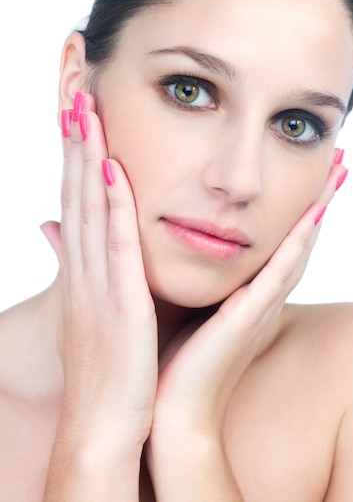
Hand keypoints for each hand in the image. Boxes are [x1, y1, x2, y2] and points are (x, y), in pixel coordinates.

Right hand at [43, 92, 157, 444]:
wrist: (107, 422)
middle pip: (77, 190)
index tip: (79, 110)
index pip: (79, 198)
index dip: (76, 152)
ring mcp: (98, 282)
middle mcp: (86, 267)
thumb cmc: (111, 366)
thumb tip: (77, 246)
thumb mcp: (98, 313)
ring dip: (88, 156)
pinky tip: (112, 168)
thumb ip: (93, 274)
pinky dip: (111, 204)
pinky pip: (114, 245)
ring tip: (87, 108)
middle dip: (76, 139)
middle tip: (76, 88)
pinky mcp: (118, 302)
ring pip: (90, 206)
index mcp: (86, 268)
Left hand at [149, 162, 346, 438]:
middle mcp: (261, 297)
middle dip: (318, 200)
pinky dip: (297, 245)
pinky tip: (311, 216)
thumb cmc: (177, 360)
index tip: (312, 174)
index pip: (279, 242)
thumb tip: (177, 246)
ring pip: (296, 249)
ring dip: (316, 211)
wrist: (174, 412)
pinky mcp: (249, 319)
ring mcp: (260, 307)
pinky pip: (279, 275)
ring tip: (335, 175)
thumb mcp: (190, 307)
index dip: (298, 208)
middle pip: (298, 239)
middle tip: (338, 163)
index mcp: (248, 293)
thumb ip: (195, 279)